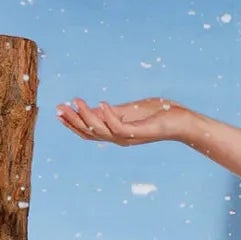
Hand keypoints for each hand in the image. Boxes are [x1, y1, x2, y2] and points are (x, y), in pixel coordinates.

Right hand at [54, 95, 192, 145]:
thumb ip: (113, 112)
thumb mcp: (130, 110)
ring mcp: (130, 137)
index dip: (73, 123)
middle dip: (73, 121)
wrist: (183, 121)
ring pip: (102, 131)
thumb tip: (93, 108)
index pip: (89, 132)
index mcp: (116, 133)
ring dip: (87, 116)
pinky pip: (120, 127)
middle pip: (91, 133)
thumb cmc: (159, 114)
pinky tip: (102, 103)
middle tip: (59, 107)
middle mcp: (121, 138)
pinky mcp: (141, 132)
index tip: (58, 111)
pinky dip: (109, 116)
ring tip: (76, 101)